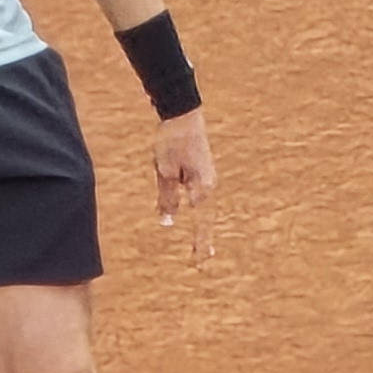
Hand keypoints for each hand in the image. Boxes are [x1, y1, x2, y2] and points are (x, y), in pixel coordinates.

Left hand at [152, 107, 215, 259]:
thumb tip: (168, 222)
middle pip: (202, 214)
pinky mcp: (199, 169)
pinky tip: (174, 195)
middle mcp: (208, 184)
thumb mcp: (164, 173)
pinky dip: (185, 199)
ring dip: (191, 213)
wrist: (182, 112)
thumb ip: (167, 198)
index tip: (201, 260)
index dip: (201, 241)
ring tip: (187, 218)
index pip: (202, 222)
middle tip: (203, 257)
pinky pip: (191, 190)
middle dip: (201, 235)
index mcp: (202, 187)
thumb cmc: (172, 142)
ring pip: (194, 201)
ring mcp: (205, 176)